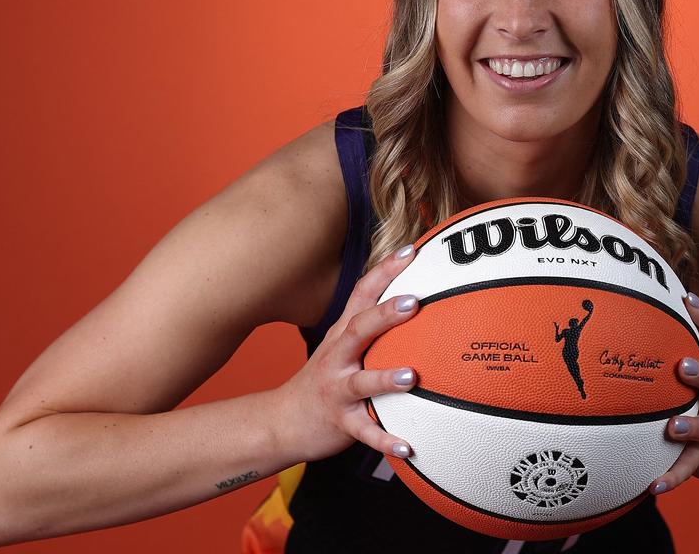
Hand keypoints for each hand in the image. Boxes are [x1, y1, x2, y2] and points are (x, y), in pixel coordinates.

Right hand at [280, 244, 420, 462]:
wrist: (282, 421)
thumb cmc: (325, 378)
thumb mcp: (341, 344)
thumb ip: (372, 323)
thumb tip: (417, 295)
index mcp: (342, 334)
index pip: (363, 294)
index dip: (386, 270)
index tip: (413, 250)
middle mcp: (337, 357)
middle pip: (359, 330)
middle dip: (385, 314)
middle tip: (414, 301)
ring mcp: (336, 390)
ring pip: (361, 382)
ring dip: (385, 379)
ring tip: (412, 376)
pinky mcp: (340, 423)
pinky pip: (365, 433)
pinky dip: (385, 440)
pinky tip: (408, 447)